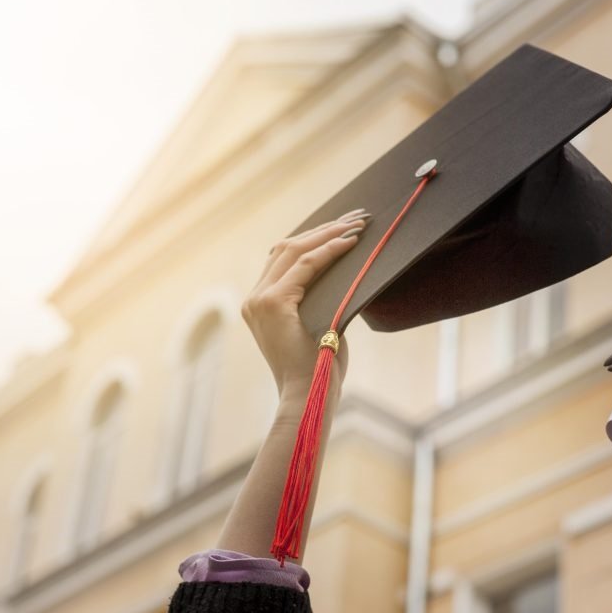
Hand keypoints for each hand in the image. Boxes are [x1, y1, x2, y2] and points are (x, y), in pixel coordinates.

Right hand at [242, 208, 368, 404]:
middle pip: (287, 247)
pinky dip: (329, 251)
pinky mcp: (273, 303)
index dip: (314, 237)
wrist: (308, 396)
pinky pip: (305, 266)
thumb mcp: (318, 323)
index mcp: (259, 303)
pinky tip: (350, 242)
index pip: (283, 257)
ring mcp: (259, 300)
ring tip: (358, 224)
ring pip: (294, 250)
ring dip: (328, 234)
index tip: (343, 225)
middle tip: (357, 216)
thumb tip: (344, 271)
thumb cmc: (319, 368)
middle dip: (324, 229)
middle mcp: (253, 298)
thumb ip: (319, 298)